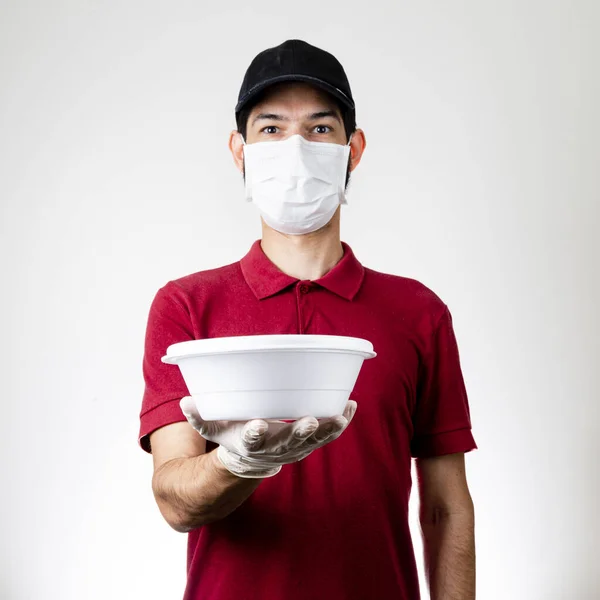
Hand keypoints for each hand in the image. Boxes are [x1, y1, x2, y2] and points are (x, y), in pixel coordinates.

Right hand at [179, 397, 356, 478]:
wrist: (251, 462)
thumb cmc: (233, 438)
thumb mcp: (215, 430)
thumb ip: (200, 417)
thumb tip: (185, 402)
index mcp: (251, 444)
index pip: (251, 441)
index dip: (253, 434)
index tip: (256, 425)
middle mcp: (275, 449)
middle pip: (289, 443)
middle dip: (299, 433)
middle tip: (310, 422)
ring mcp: (295, 448)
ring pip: (315, 442)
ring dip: (329, 429)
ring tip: (342, 414)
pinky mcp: (308, 443)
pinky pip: (327, 434)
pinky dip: (339, 422)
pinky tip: (350, 406)